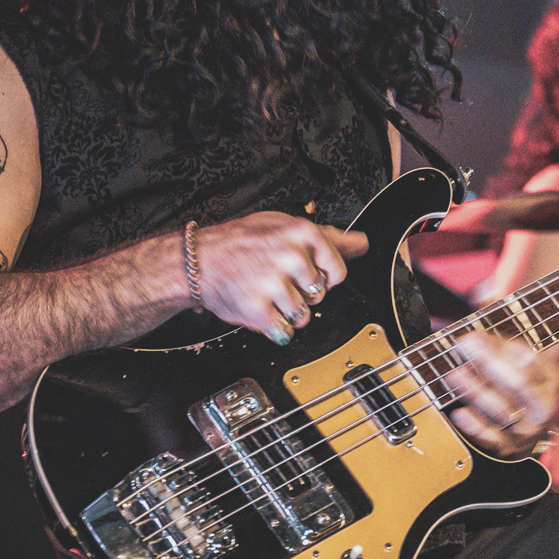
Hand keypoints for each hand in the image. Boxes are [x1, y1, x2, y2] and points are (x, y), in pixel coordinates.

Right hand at [191, 211, 366, 341]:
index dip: (325, 278)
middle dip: (303, 294)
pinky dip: (273, 328)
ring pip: (303, 317)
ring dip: (287, 313)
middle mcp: (289, 256)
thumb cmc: (240, 242)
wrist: (198, 260)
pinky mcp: (258, 309)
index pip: (338, 271)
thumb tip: (360, 243)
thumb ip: (327, 238)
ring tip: (268, 295)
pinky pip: (284, 332)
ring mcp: (273, 283)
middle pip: (320, 295)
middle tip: (279, 281)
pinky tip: (262, 309)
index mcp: (300, 233)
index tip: (310, 276)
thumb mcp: (283, 226)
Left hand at [443, 330, 558, 456]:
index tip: (473, 338)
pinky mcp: (509, 447)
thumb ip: (498, 343)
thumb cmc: (521, 382)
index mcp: (550, 378)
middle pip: (519, 385)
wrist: (531, 424)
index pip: (528, 360)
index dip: (499, 348)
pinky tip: (459, 413)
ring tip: (455, 375)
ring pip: (502, 411)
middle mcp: (542, 405)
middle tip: (464, 348)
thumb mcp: (520, 357)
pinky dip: (475, 426)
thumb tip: (473, 324)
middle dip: (489, 365)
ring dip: (476, 392)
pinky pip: (492, 438)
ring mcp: (527, 428)